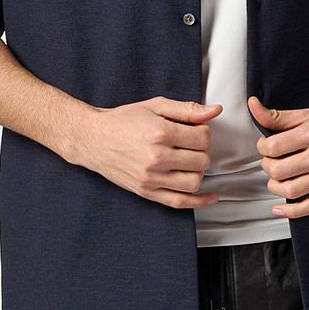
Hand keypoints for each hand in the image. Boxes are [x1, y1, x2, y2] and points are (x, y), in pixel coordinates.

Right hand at [73, 97, 222, 209]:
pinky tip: (210, 196)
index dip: (204, 131)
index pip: (202, 138)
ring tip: (190, 161)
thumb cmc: (123, 120)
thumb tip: (214, 111)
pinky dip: (200, 201)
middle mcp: (156, 157)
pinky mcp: (146, 192)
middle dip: (202, 150)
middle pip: (201, 160)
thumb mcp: (155, 106)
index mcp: (160, 133)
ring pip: (194, 182)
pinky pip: (179, 202)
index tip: (195, 129)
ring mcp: (151, 178)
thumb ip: (187, 109)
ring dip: (199, 171)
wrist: (94, 139)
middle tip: (192, 144)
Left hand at [249, 94, 308, 218]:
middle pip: (279, 170)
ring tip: (276, 176)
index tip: (266, 145)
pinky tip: (280, 207)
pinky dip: (291, 211)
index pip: (273, 147)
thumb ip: (277, 116)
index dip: (262, 147)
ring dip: (275, 185)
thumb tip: (253, 107)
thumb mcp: (308, 113)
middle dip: (267, 165)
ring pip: (290, 190)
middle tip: (270, 159)